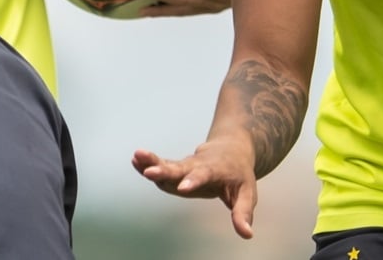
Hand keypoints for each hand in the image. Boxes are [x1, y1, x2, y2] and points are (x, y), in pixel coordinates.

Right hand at [131, 138, 255, 237]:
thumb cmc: (239, 174)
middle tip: (149, 172)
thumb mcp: (247, 193)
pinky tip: (135, 161)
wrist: (231, 148)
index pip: (203, 176)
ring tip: (136, 157)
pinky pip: (163, 165)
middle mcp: (197, 165)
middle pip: (180, 168)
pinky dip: (149, 163)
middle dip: (164, 170)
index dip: (193, 182)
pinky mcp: (177, 167)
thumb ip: (243, 212)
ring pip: (168, 164)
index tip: (183, 188)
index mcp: (215, 171)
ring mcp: (186, 165)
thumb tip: (247, 234)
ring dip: (151, 162)